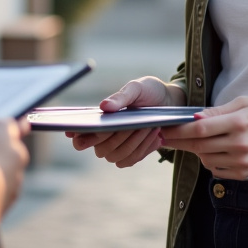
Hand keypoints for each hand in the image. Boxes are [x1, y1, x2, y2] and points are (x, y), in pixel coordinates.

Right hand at [67, 76, 181, 167]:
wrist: (170, 102)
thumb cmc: (148, 92)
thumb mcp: (136, 88)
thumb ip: (121, 97)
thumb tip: (104, 107)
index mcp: (99, 118)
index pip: (79, 135)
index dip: (77, 137)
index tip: (77, 133)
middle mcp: (104, 136)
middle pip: (100, 149)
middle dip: (119, 138)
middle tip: (139, 124)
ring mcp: (117, 147)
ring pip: (117, 157)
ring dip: (135, 143)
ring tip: (151, 127)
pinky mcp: (132, 154)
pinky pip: (131, 160)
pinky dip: (144, 149)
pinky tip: (155, 136)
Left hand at [160, 96, 247, 179]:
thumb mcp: (243, 103)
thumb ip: (216, 111)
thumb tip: (193, 117)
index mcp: (238, 122)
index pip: (200, 129)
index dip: (179, 130)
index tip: (165, 129)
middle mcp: (239, 144)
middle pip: (198, 146)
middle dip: (178, 142)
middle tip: (165, 138)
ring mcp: (243, 160)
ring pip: (205, 159)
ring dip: (196, 151)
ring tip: (196, 141)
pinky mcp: (245, 172)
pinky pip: (216, 170)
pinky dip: (209, 161)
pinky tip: (213, 151)